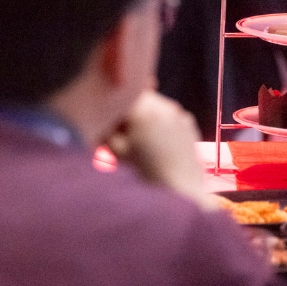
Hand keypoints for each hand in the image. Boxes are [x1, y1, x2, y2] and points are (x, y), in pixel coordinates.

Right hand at [105, 91, 213, 209]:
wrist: (181, 190)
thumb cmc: (145, 172)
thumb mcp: (116, 150)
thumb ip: (105, 129)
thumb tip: (98, 117)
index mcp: (143, 109)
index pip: (120, 95)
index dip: (110, 108)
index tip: (107, 123)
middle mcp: (164, 105)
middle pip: (137, 97)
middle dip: (128, 110)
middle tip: (122, 131)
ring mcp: (179, 113)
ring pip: (153, 104)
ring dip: (144, 114)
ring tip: (141, 139)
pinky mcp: (188, 123)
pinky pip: (168, 114)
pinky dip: (159, 122)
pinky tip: (156, 142)